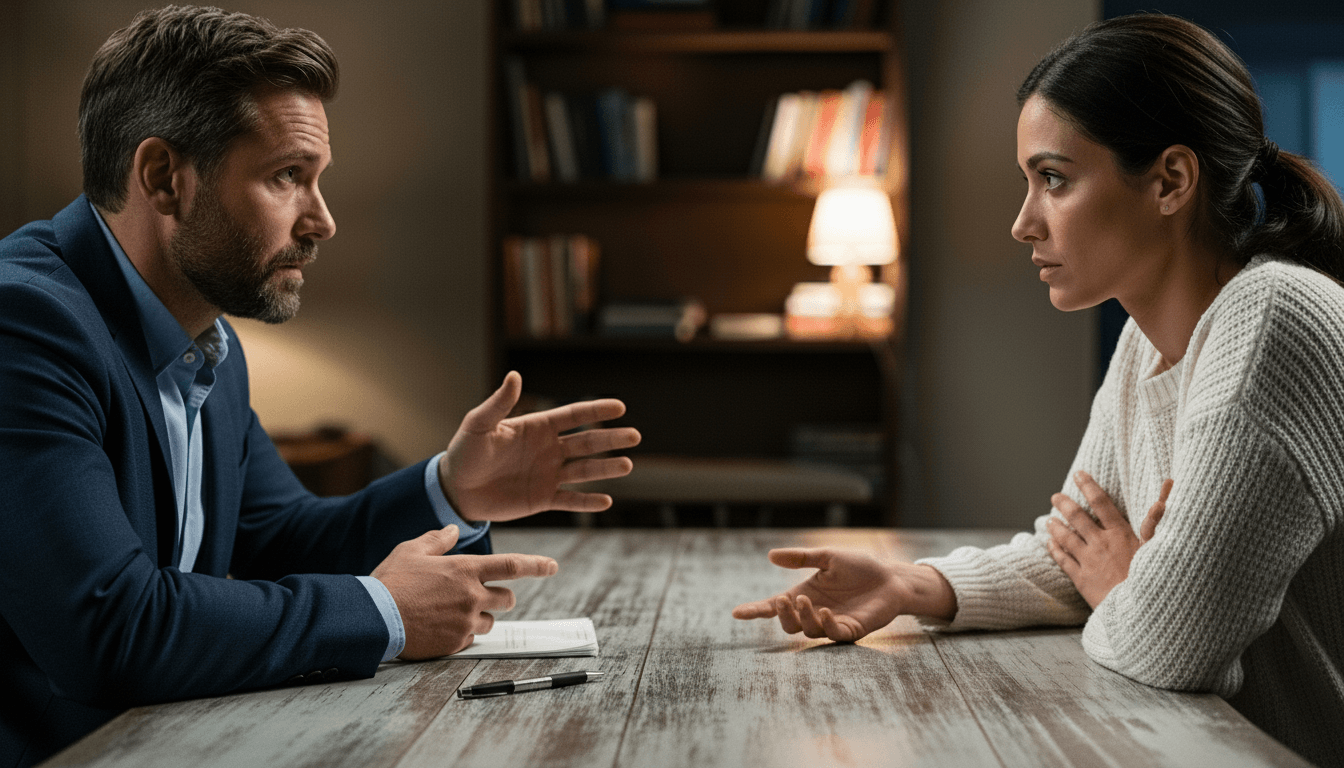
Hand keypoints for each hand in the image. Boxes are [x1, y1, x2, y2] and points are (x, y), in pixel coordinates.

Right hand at [370, 525, 558, 659]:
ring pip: (491, 622)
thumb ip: (438, 540)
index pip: (512, 565)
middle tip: (480, 596)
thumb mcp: (411, 550)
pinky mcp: (456, 643)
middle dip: (501, 597)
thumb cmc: (390, 581)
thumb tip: (454, 529)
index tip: (552, 566)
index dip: (536, 565)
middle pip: (507, 599)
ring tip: (453, 613)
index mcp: (465, 569)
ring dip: (480, 617)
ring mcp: (465, 622)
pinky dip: (462, 634)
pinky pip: (471, 639)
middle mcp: (472, 595)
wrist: (373, 617)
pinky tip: (440, 627)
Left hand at [441, 371, 640, 521]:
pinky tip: (606, 501)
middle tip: (634, 436)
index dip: (596, 411)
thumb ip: (498, 403)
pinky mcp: (542, 499)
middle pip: (587, 443)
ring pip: (584, 471)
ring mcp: (548, 475)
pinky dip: (587, 502)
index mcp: (537, 428)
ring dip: (606, 469)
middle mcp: (548, 450)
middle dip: (611, 439)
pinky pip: (570, 500)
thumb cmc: (464, 452)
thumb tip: (515, 376)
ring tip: (627, 465)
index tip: (619, 407)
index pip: (573, 416)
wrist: (455, 489)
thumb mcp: (478, 424)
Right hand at [731, 549, 954, 641]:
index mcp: (804, 594)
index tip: (737, 613)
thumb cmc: (860, 566)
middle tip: (784, 599)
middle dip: (781, 614)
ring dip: (803, 617)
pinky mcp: (851, 630)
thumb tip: (771, 556)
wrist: (891, 576)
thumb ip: (801, 558)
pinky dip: (826, 625)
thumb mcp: (828, 557)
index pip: (775, 606)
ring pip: (807, 631)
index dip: (756, 610)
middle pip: (788, 624)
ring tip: (807, 601)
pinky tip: (826, 613)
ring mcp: (832, 623)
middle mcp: (814, 612)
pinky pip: (833, 634)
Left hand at [1046, 472, 1171, 607]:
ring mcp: (1088, 561)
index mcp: (1119, 534)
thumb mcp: (1156, 548)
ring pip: (1066, 538)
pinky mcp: (1081, 579)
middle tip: (1055, 496)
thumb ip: (1155, 520)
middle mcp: (1100, 544)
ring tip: (1049, 520)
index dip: (1088, 486)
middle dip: (1064, 504)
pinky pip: (1063, 560)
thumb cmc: (1152, 577)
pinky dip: (1055, 550)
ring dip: (1056, 527)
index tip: (1079, 475)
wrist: (1141, 610)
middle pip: (1077, 518)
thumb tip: (1165, 494)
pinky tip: (1050, 544)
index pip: (1101, 503)